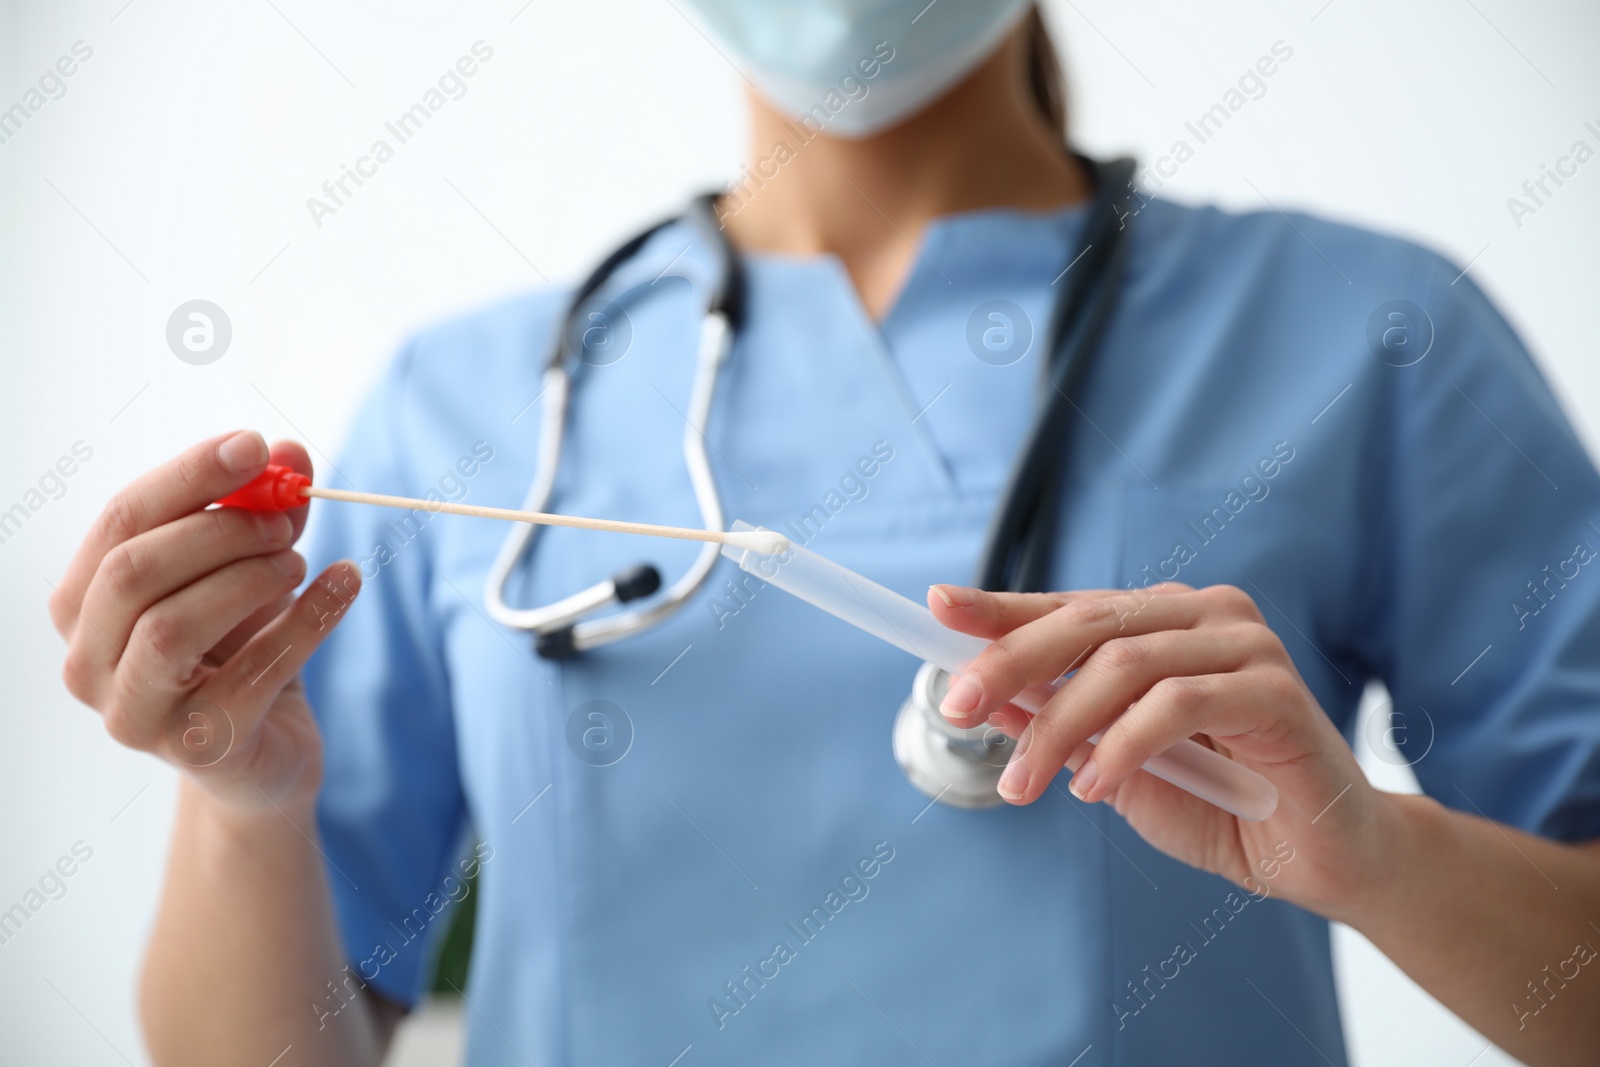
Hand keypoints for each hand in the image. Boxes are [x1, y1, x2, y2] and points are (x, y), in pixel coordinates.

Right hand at [50, 431, 361, 813]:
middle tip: (284, 519)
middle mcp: (87, 663)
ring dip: (249, 578)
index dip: (188, 476)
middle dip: (218, 530)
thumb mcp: (248, 573)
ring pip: (173, 626)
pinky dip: (308, 619)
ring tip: (299, 561)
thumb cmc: (241, 651)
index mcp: (82, 606)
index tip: (256, 445)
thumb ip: (263, 514)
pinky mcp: (198, 749)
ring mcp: (134, 714)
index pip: (120, 522)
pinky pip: (253, 673)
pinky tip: (345, 582)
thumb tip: (291, 452)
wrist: (267, 751)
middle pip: (133, 572)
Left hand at [928, 581, 1395, 916]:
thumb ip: (1062, 728)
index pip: (1068, 608)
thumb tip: (983, 700)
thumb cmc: (1225, 805)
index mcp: (1163, 623)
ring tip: (1022, 784)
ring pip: (1123, 665)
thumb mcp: (1117, 768)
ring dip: (1058, 728)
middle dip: (1010, 663)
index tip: (936, 608)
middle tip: (955, 706)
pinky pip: (1176, 704)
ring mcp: (1244, 645)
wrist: (1326, 857)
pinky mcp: (1274, 689)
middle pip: (1086, 625)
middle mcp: (1203, 616)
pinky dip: (1121, 746)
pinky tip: (1094, 786)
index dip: (1000, 609)